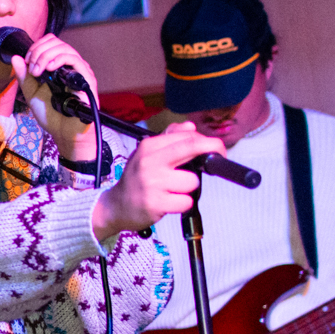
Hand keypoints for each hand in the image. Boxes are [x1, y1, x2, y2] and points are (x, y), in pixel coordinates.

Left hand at [7, 33, 99, 157]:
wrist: (63, 133)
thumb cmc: (51, 115)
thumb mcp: (31, 93)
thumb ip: (24, 76)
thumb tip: (16, 57)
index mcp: (59, 66)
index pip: (51, 42)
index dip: (36, 47)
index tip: (27, 61)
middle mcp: (71, 66)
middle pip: (57, 42)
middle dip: (39, 51)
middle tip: (32, 67)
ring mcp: (80, 71)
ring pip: (65, 48)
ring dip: (46, 56)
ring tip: (38, 71)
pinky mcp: (86, 79)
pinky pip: (75, 60)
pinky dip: (59, 60)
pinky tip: (49, 68)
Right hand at [93, 122, 226, 241]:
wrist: (116, 206)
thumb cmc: (136, 180)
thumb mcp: (147, 154)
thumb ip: (169, 139)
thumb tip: (190, 127)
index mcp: (149, 146)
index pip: (187, 136)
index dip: (208, 141)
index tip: (216, 148)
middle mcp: (150, 162)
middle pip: (192, 148)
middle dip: (213, 151)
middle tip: (218, 158)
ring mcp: (152, 183)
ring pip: (192, 181)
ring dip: (188, 189)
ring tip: (173, 190)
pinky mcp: (155, 203)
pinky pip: (186, 202)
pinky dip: (182, 204)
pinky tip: (169, 203)